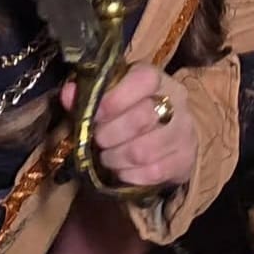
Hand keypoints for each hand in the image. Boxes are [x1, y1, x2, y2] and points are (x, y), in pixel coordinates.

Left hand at [62, 64, 197, 191]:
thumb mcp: (113, 95)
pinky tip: (122, 170)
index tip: (93, 115)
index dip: (114, 99)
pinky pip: (152, 173)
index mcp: (156, 78)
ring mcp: (184, 131)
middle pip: (141, 118)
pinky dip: (130, 175)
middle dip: (109, 135)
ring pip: (143, 151)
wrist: (172, 131)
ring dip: (116, 158)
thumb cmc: (134, 110)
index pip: (143, 80)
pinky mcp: (185, 158)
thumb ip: (89, 94)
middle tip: (98, 141)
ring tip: (107, 157)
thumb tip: (68, 94)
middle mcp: (176, 101)